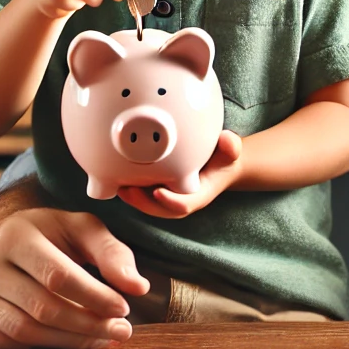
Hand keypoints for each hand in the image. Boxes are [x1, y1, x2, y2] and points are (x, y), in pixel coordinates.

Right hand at [0, 207, 149, 348]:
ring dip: (68, 341)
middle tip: (120, 332)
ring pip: (23, 330)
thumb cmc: (53, 234)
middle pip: (43, 307)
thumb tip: (138, 287)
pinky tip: (61, 342)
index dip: (94, 296)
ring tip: (101, 340)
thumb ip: (112, 253)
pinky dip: (32, 347)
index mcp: (17, 234)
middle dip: (87, 324)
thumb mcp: (83, 229)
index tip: (124, 308)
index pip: (59, 275)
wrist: (4, 239)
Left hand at [117, 130, 242, 217]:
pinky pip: (145, 194)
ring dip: (133, 198)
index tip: (158, 192)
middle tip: (128, 189)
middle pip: (160, 209)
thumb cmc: (224, 158)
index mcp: (199, 194)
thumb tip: (227, 139)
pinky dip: (132, 189)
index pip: (185, 204)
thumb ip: (231, 146)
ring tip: (117, 185)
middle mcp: (182, 199)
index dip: (170, 201)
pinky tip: (119, 176)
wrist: (219, 163)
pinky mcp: (160, 190)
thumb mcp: (231, 151)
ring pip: (149, 204)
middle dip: (142, 203)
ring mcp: (170, 196)